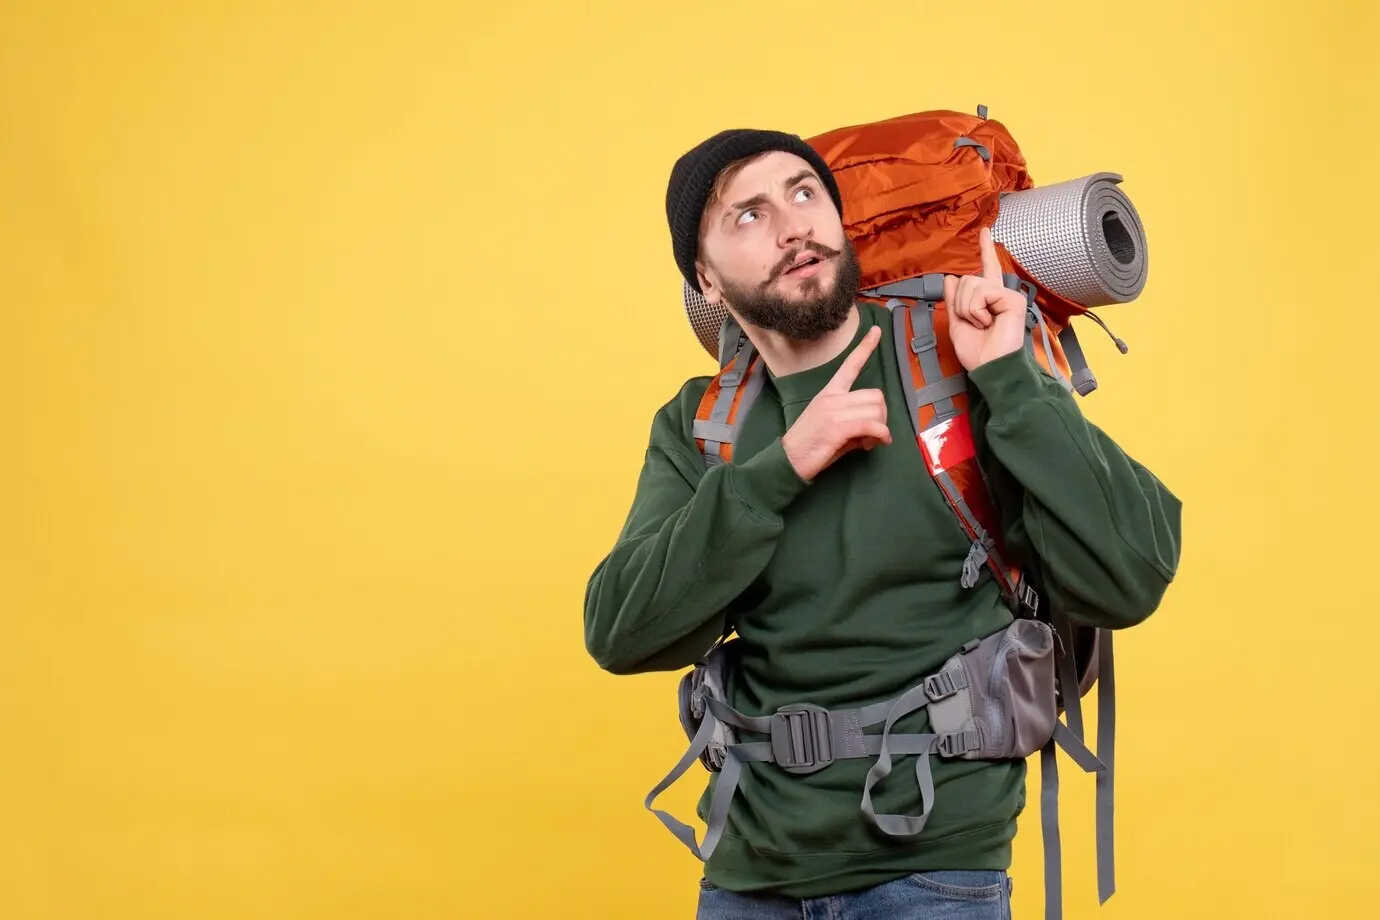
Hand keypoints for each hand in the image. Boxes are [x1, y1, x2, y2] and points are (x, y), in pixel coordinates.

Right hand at [781, 326, 891, 480]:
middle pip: (875, 395)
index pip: (849, 366)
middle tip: (874, 433)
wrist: (787, 460)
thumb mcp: (831, 427)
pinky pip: (870, 425)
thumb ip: (854, 422)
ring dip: (880, 428)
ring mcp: (833, 412)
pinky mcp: (836, 428)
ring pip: (876, 410)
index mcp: (829, 392)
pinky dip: (880, 435)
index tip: (877, 331)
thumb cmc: (809, 446)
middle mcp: (832, 397)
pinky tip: (876, 443)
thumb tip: (876, 430)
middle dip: (882, 416)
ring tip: (869, 441)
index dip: (865, 348)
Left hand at [943, 227, 1027, 370]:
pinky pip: (981, 293)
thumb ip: (953, 302)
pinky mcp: (1012, 299)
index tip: (984, 231)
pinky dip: (976, 311)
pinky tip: (988, 322)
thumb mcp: (957, 324)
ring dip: (968, 309)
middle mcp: (1000, 294)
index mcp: (988, 300)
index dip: (985, 250)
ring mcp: (1007, 295)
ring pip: (971, 285)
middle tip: (975, 324)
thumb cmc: (977, 352)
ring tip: (982, 324)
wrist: (989, 368)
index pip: (986, 269)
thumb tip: (950, 278)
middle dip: (961, 304)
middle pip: (967, 280)